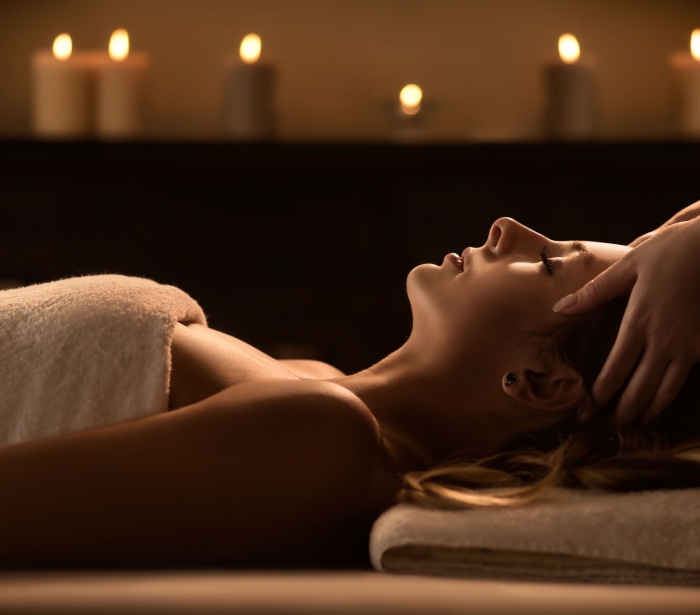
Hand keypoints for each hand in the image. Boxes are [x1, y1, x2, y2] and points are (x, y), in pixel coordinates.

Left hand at [552, 217, 699, 424]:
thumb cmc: (670, 252)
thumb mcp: (628, 266)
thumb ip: (594, 292)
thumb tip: (560, 308)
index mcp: (640, 321)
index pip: (617, 366)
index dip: (604, 390)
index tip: (592, 405)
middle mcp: (665, 340)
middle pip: (642, 386)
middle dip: (626, 410)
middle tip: (611, 428)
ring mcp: (689, 346)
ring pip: (668, 389)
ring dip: (650, 409)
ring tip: (636, 423)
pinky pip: (687, 378)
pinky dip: (673, 394)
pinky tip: (664, 401)